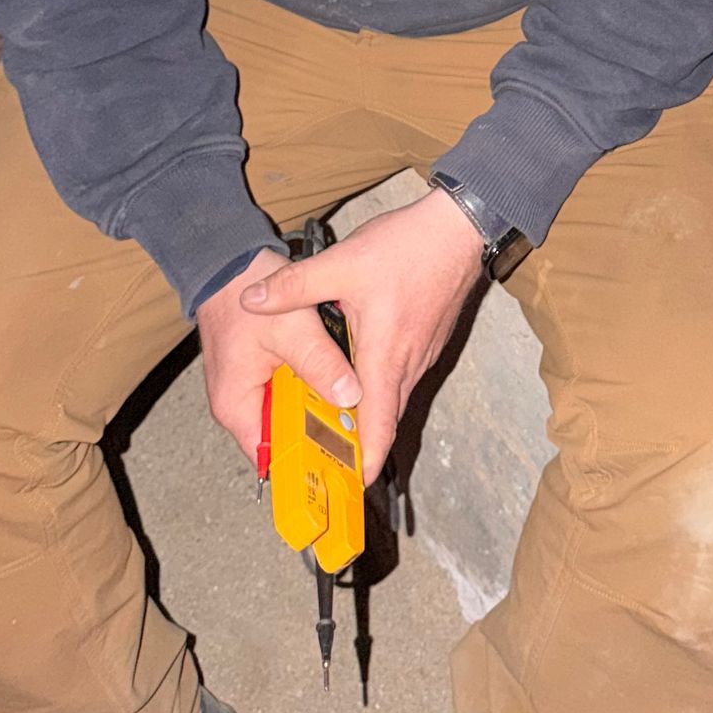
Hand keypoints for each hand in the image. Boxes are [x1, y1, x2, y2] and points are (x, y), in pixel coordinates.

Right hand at [196, 245, 358, 466]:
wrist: (227, 263)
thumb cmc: (244, 293)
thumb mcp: (292, 329)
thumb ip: (321, 363)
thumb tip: (351, 397)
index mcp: (237, 405)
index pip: (274, 457)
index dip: (309, 462)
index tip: (343, 465)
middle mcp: (240, 405)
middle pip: (287, 437)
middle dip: (322, 433)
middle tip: (359, 428)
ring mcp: (251, 389)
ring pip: (293, 414)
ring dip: (320, 408)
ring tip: (352, 402)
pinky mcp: (262, 373)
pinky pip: (292, 392)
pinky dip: (313, 388)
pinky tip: (336, 378)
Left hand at [237, 190, 485, 480]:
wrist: (460, 225)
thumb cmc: (409, 246)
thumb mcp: (343, 263)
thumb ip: (295, 285)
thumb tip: (252, 302)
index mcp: (385, 356)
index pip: (378, 427)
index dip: (364, 462)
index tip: (347, 486)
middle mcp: (409, 364)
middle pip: (385, 420)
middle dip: (358, 444)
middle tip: (325, 458)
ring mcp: (424, 353)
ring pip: (394, 398)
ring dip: (369, 415)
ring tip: (334, 423)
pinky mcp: (429, 340)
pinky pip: (404, 377)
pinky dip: (381, 388)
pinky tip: (358, 374)